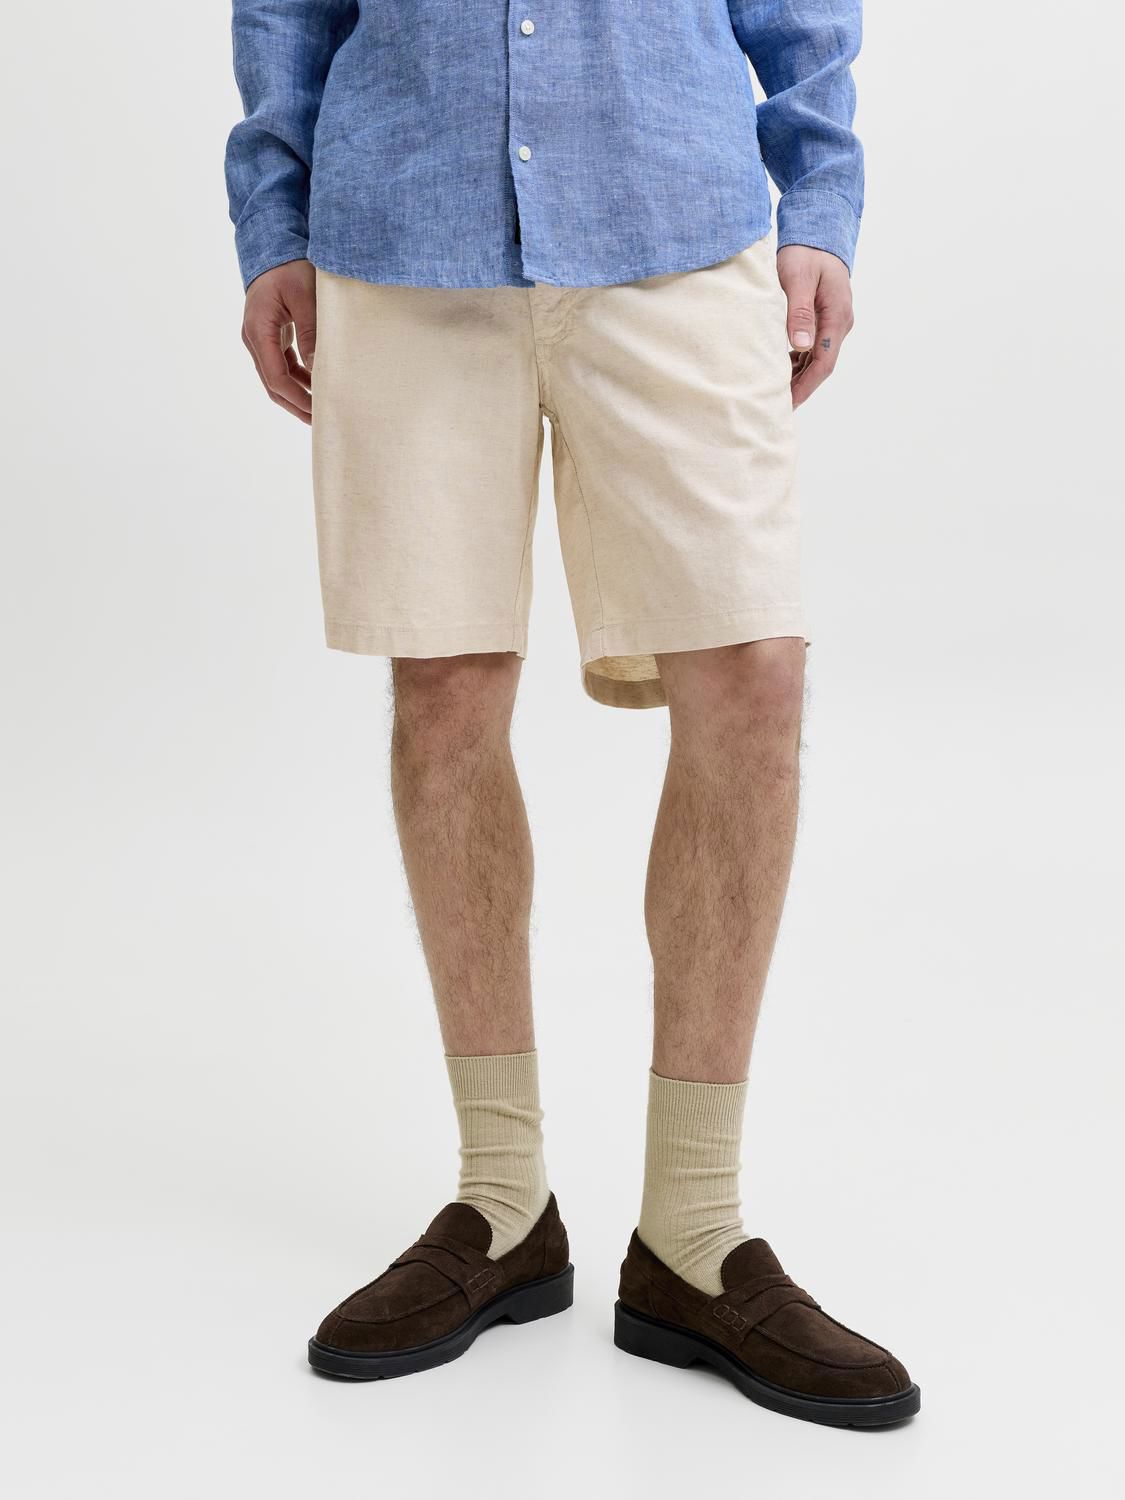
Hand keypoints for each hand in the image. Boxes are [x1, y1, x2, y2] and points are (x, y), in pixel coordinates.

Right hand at [241, 259, 316, 423]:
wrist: (274, 246)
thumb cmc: (290, 267)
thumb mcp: (305, 297)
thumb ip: (311, 333)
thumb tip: (319, 370)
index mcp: (258, 330)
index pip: (276, 377)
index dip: (298, 398)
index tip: (319, 410)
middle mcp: (254, 338)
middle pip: (274, 385)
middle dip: (297, 405)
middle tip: (322, 422)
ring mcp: (261, 339)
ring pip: (278, 378)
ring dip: (298, 395)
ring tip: (323, 410)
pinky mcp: (271, 336)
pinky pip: (283, 365)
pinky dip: (299, 379)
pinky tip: (317, 387)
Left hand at [776, 246, 854, 408]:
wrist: (818, 233)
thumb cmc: (806, 253)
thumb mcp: (798, 279)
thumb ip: (799, 312)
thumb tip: (800, 346)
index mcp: (837, 316)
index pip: (824, 362)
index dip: (806, 385)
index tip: (788, 403)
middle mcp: (839, 323)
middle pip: (821, 365)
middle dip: (800, 387)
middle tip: (775, 405)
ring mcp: (833, 322)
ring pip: (816, 359)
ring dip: (798, 376)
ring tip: (774, 392)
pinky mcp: (824, 319)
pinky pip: (812, 348)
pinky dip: (797, 362)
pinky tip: (779, 368)